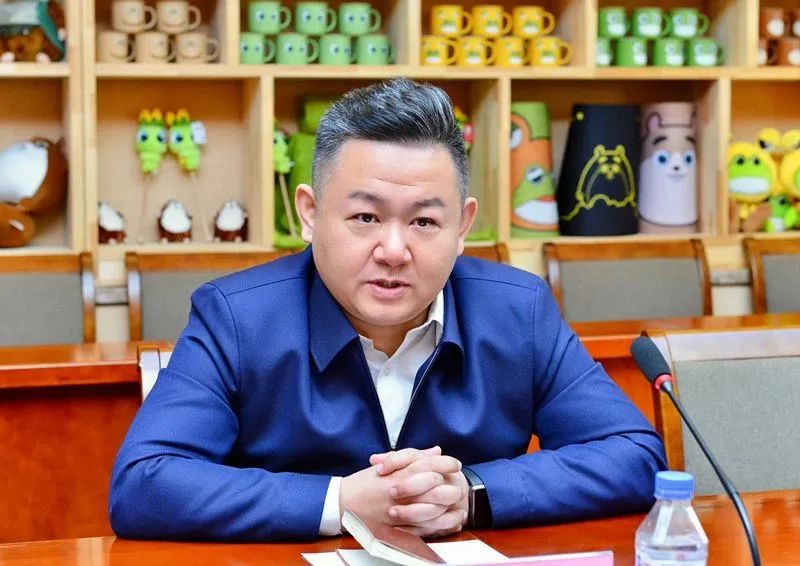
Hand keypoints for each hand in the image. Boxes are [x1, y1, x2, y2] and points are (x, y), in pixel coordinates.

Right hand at [340, 447, 461, 530]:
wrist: (342, 502)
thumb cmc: (364, 482)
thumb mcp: (387, 464)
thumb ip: (414, 457)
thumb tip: (436, 451)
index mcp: (398, 473)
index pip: (429, 464)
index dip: (446, 464)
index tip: (456, 464)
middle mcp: (401, 491)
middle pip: (434, 487)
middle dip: (451, 486)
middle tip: (460, 484)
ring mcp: (400, 510)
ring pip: (432, 509)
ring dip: (449, 507)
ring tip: (459, 504)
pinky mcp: (398, 527)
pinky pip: (424, 528)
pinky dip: (440, 526)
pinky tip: (451, 522)